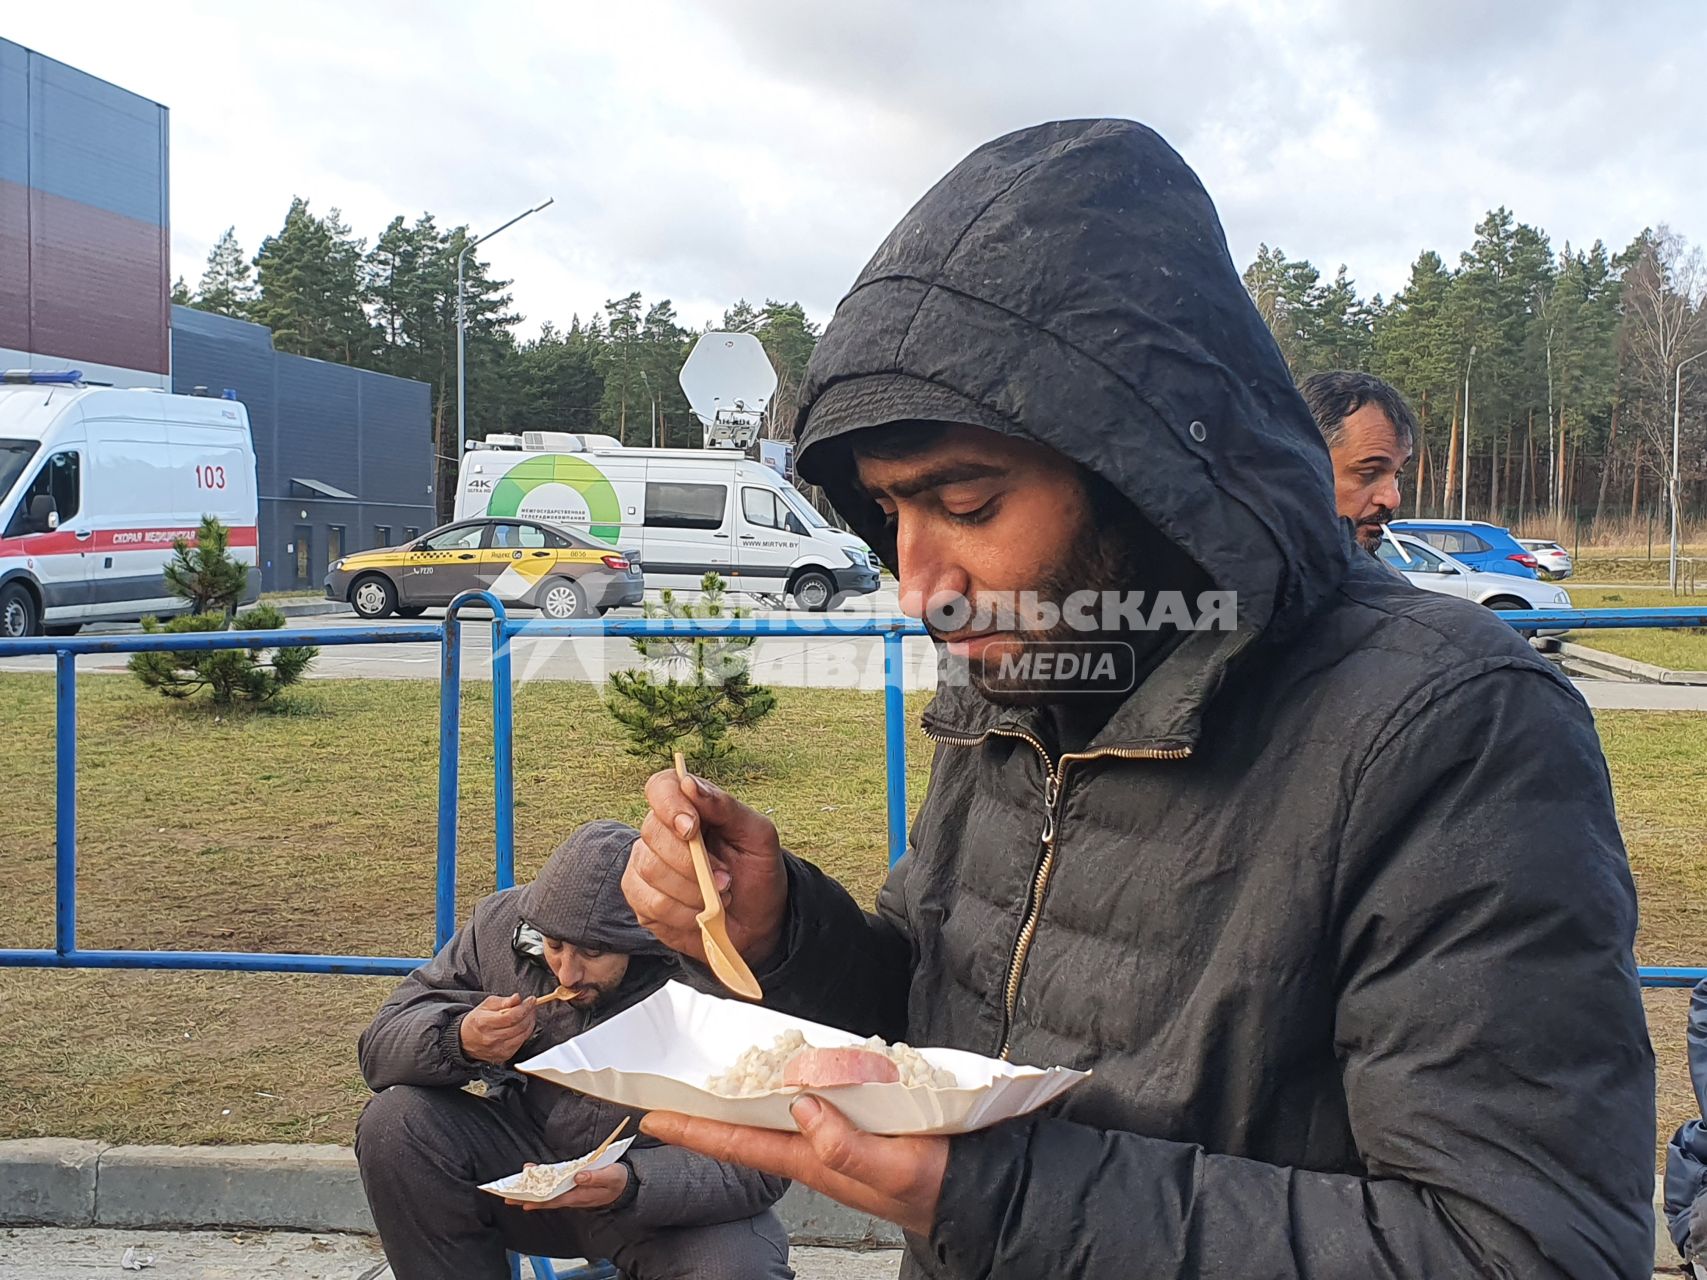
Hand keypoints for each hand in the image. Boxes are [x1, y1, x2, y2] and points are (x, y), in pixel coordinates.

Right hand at [457, 994, 536, 1064]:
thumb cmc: (476, 1021)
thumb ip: (503, 1001)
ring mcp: (497, 1049)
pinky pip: (520, 1044)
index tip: (531, 1000)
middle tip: (530, 1006)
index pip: (510, 1016)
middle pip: (519, 1026)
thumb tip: (517, 998)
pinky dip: (525, 1034)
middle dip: (529, 1014)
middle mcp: (491, 1038)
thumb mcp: (486, 1005)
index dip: (524, 1007)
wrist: (465, 1040)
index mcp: (484, 1023)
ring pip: (523, 1036)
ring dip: (529, 1023)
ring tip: (528, 1015)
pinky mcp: (503, 1056)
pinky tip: (522, 1026)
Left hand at [506, 1161, 629, 1211]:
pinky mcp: (572, 1186)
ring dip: (531, 1191)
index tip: (525, 1202)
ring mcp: (571, 1192)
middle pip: (547, 1200)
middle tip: (508, 1198)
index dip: (540, 1201)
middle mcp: (573, 1196)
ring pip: (548, 1194)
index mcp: (581, 1195)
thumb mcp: (612, 1176)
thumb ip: (596, 1177)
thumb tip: (578, 1176)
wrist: (624, 1185)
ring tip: (515, 1187)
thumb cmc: (618, 1181)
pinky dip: (542, 1183)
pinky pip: (554, 1187)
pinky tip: (533, 1177)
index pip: (556, 1200)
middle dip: (527, 1199)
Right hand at [624, 769, 788, 967]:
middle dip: (692, 862)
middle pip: (653, 832)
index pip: (661, 787)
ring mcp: (645, 864)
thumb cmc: (757, 872)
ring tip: (720, 897)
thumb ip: (725, 807)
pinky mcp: (640, 898)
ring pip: (651, 870)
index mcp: (691, 806)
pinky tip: (700, 914)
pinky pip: (650, 903)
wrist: (757, 922)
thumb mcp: (757, 836)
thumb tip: (689, 784)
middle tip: (726, 879)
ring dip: (693, 891)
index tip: (691, 828)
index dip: (670, 805)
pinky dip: (682, 913)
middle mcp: (661, 831)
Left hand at [641, 1096, 946, 1236]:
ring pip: (782, 1103)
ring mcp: (834, 1135)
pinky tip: (810, 1071)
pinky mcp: (856, 1120)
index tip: (653, 1117)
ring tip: (742, 1075)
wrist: (976, 1186)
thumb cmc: (935, 1184)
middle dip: (713, 1105)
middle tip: (680, 1084)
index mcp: (814, 1162)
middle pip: (751, 1121)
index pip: (740, 1144)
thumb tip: (799, 1106)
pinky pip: (818, 1094)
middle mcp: (815, 1148)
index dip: (695, 1129)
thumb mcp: (894, 1168)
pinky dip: (805, 1079)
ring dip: (760, 1087)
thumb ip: (846, 1144)